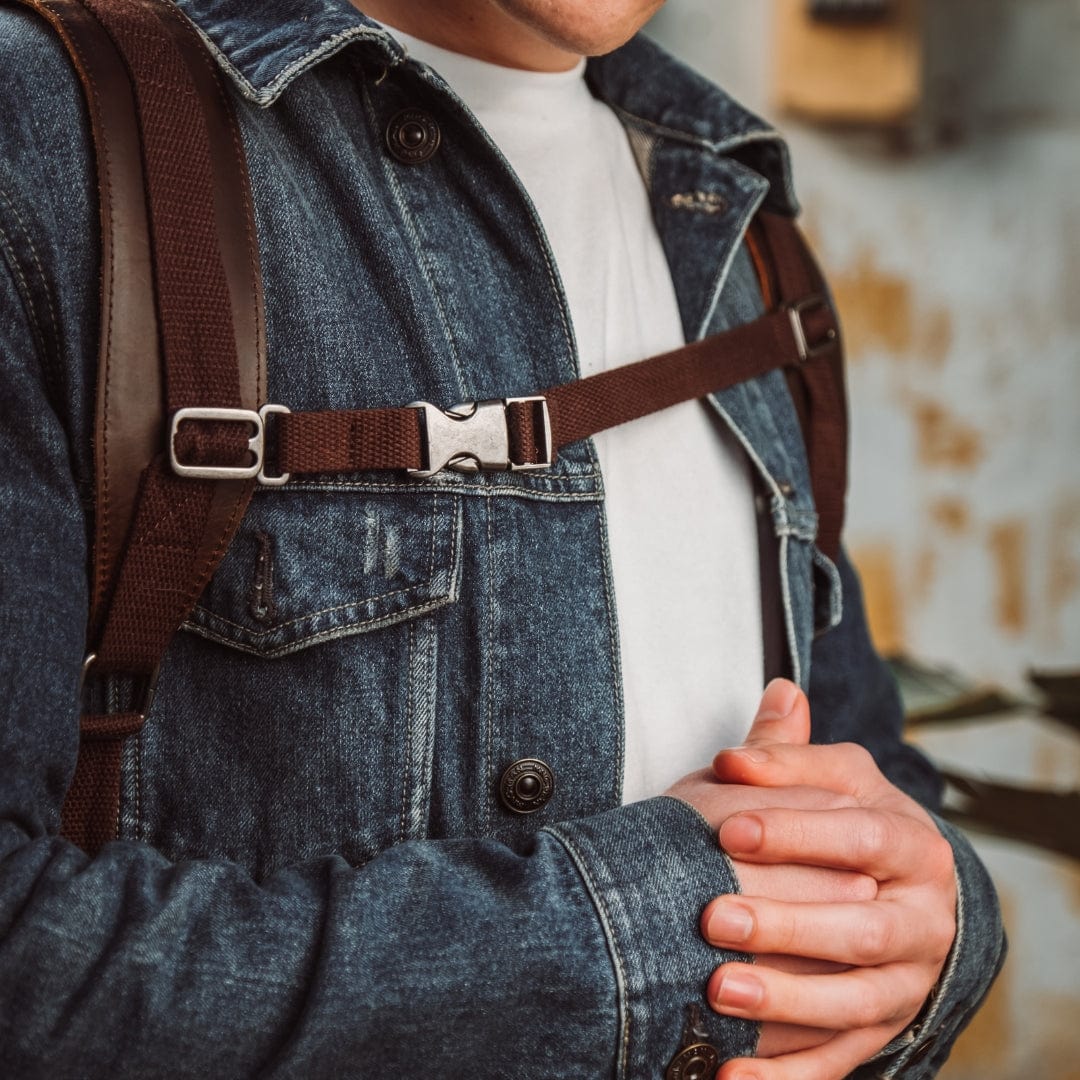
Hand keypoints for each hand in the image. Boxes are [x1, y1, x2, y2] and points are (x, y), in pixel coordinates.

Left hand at [666, 684, 876, 1059]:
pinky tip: (726, 1075)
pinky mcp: (882, 1032)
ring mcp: (906, 984)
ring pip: (853, 1002)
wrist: (902, 896)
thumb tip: (776, 692)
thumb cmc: (850, 825)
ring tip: (716, 992)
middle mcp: (922, 919)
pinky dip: (784, 1077)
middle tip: (711, 917)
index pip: (860, 836)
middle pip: (860, 929)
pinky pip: (836, 1063)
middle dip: (786, 924)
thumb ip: (793, 751)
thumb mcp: (832, 780)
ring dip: (784, 1003)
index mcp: (910, 846)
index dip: (796, 829)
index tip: (727, 823)